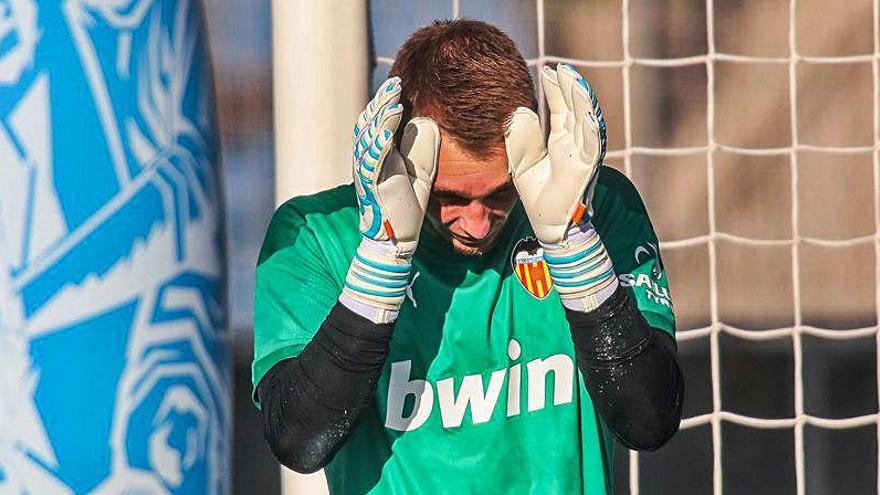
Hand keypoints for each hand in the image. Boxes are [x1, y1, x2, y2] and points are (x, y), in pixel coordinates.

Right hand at [343, 77, 439, 321]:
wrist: (395, 240)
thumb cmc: (405, 208)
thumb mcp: (418, 172)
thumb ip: (420, 149)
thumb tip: (429, 124)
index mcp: (376, 158)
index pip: (375, 124)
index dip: (384, 103)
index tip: (399, 84)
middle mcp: (367, 161)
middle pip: (369, 124)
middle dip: (381, 101)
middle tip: (396, 82)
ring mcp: (368, 172)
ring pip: (369, 135)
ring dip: (382, 113)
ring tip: (394, 94)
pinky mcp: (374, 183)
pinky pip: (375, 155)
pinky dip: (382, 137)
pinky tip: (392, 122)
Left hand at [504, 64, 606, 245]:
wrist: (548, 223)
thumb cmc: (538, 195)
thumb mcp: (521, 162)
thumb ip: (521, 138)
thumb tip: (520, 112)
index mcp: (561, 141)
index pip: (561, 109)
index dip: (556, 89)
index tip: (549, 70)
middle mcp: (575, 144)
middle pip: (576, 109)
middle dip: (570, 87)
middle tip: (560, 67)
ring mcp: (584, 154)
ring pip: (588, 121)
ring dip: (583, 101)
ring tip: (573, 80)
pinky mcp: (587, 168)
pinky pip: (593, 144)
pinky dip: (591, 127)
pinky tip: (586, 112)